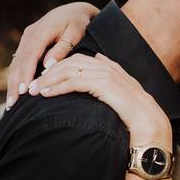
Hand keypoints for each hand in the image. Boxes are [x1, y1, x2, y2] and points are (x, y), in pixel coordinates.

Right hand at [6, 2, 98, 109]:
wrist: (74, 10)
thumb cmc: (78, 23)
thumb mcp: (74, 34)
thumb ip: (61, 49)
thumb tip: (48, 66)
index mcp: (40, 32)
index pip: (29, 58)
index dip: (25, 75)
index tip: (23, 92)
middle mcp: (29, 35)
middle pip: (18, 63)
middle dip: (14, 84)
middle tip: (12, 104)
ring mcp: (26, 38)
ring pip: (16, 63)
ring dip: (12, 83)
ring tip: (11, 102)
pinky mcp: (27, 42)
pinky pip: (19, 61)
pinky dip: (16, 76)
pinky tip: (14, 90)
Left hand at [27, 53, 172, 146]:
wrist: (148, 120)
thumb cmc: (134, 112)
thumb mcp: (121, 91)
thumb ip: (109, 76)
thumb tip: (98, 59)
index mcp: (109, 66)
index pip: (77, 59)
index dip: (58, 67)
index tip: (44, 79)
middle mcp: (106, 66)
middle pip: (69, 62)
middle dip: (48, 73)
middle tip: (31, 84)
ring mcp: (105, 74)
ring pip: (68, 71)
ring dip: (48, 80)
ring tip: (33, 90)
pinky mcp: (103, 85)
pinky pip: (74, 82)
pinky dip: (57, 87)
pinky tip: (45, 94)